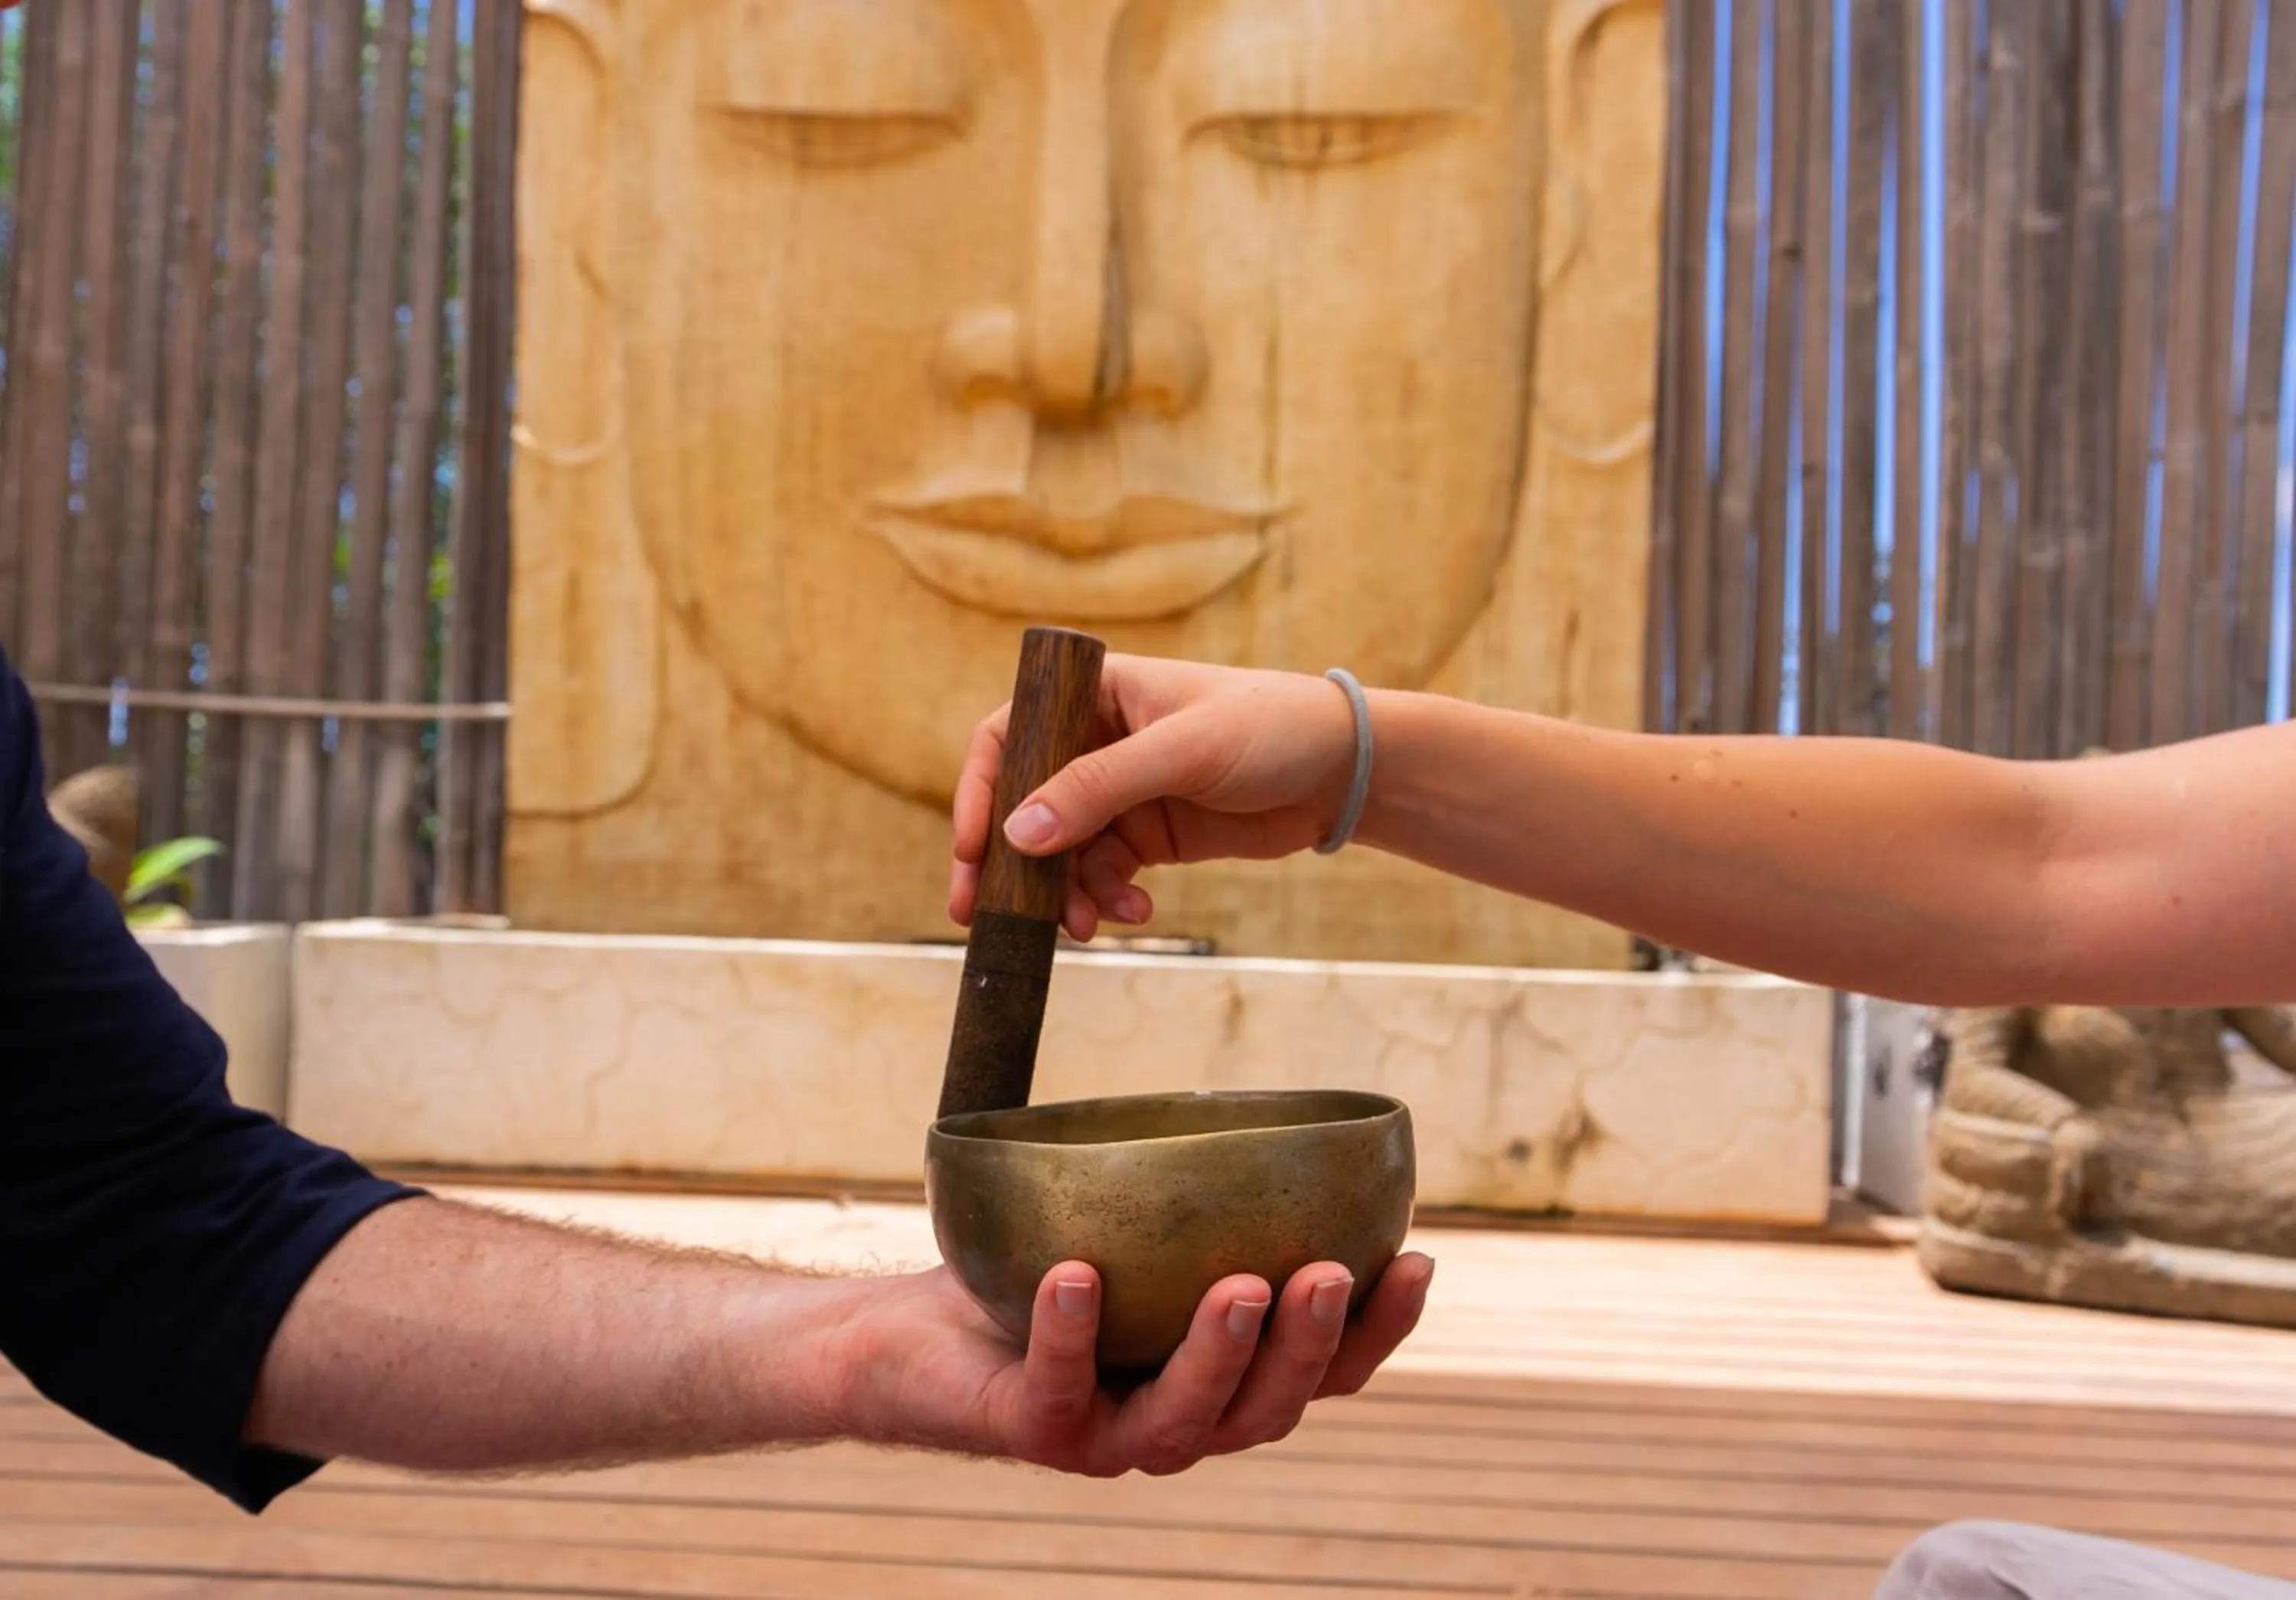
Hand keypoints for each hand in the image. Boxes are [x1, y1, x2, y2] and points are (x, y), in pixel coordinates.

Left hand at [841, 1253, 1433, 1476]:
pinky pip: (1058, 1389)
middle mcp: (1179, 1422)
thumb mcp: (1140, 1234)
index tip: (1417, 1258)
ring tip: (1240, 1284)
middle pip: (1269, 1409)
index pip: (1326, 1373)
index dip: (1380, 1330)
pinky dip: (1070, 1334)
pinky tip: (1077, 1276)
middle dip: (1309, 1347)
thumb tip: (1286, 1104)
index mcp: (1224, 1380)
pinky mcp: (1030, 1432)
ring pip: (1182, 1423)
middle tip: (1329, 1273)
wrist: (915, 1335)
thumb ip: (1208, 1201)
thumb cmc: (1040, 1270)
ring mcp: (1105, 1438)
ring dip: (1219, 1356)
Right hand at [951, 655, 1360, 940]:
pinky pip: (1104, 874)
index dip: (979, 792)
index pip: (1008, 736)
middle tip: (981, 915)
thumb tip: (1018, 835)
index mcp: (1095, 694)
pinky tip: (1135, 913)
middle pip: (1023, 804)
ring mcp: (1122, 793)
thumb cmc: (1270, 728)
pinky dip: (1108, 900)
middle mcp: (1097, 741)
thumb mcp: (1181, 752)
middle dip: (1006, 864)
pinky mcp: (1149, 835)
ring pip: (1063, 852)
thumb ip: (1098, 789)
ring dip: (1065, 893)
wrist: (1346, 770)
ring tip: (1086, 926)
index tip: (973, 848)